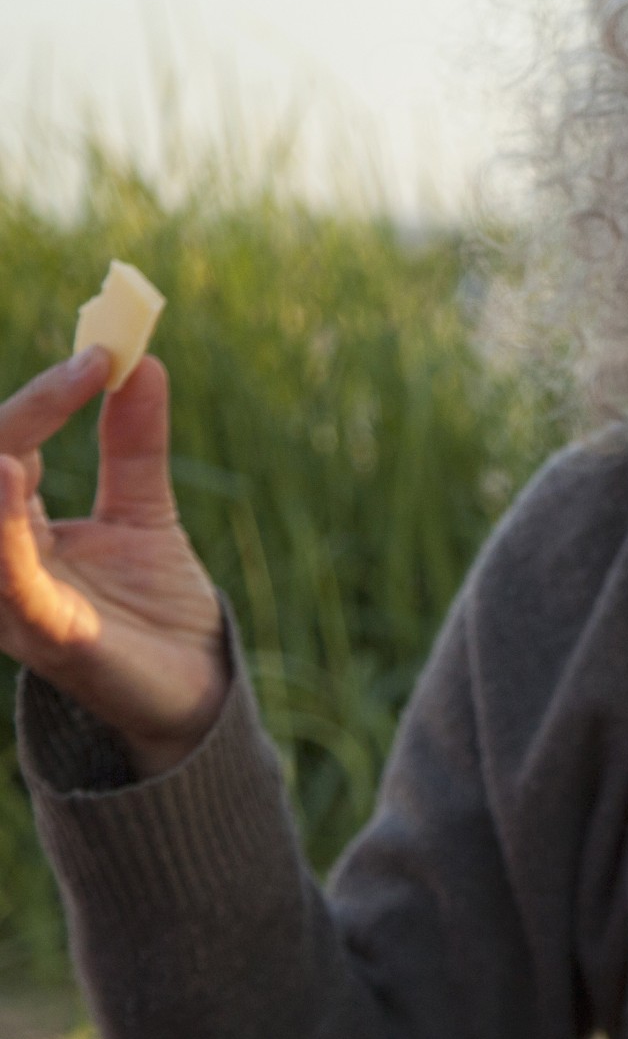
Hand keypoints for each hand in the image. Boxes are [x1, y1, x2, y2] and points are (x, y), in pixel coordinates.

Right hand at [0, 349, 227, 776]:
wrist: (196, 686)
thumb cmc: (156, 607)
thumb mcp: (145, 512)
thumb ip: (132, 446)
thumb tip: (142, 363)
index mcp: (14, 529)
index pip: (4, 447)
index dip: (45, 396)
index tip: (105, 351)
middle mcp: (1, 560)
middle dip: (21, 414)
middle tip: (89, 368)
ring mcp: (15, 598)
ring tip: (22, 431)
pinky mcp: (45, 632)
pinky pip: (8, 577)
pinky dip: (3, 526)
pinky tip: (11, 478)